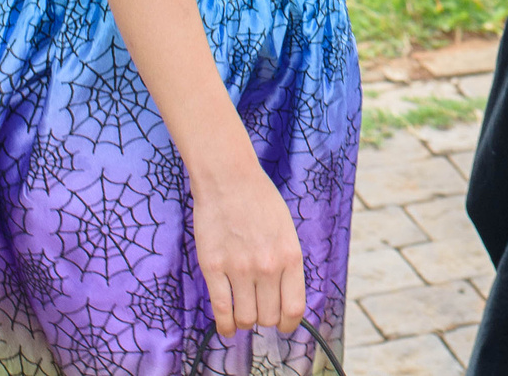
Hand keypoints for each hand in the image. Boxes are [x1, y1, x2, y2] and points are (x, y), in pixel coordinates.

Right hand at [191, 156, 305, 339]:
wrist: (230, 180)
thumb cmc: (261, 202)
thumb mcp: (287, 232)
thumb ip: (287, 264)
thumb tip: (285, 297)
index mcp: (290, 256)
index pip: (294, 308)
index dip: (290, 325)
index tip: (285, 327)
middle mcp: (267, 266)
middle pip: (269, 316)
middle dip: (266, 320)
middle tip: (261, 313)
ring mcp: (239, 268)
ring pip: (245, 318)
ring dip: (246, 322)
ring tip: (244, 317)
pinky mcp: (213, 268)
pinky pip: (220, 309)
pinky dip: (225, 325)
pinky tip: (227, 327)